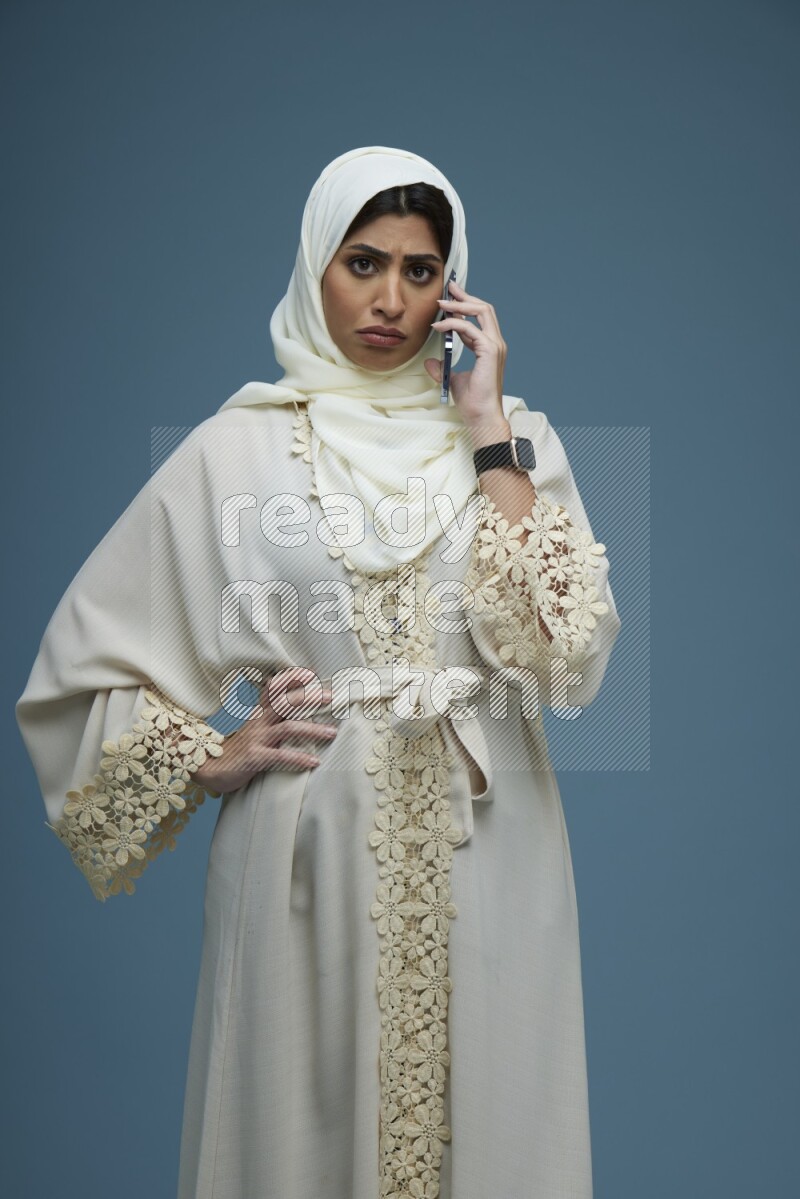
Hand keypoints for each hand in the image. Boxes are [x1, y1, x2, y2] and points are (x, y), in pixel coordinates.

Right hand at [193, 667, 337, 793]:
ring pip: (288, 728)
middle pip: (285, 702)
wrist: (209, 768)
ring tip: (332, 732)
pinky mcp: (255, 757)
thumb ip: (270, 720)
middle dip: (309, 697)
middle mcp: (258, 721)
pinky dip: (299, 758)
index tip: (311, 672)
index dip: (292, 678)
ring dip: (312, 729)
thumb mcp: (252, 728)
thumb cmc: (236, 749)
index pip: (274, 689)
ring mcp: (256, 738)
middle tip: (331, 696)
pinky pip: (280, 756)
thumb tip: (294, 713)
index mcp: (258, 713)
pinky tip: (315, 761)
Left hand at [424, 278, 508, 435]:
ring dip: (460, 304)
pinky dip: (453, 323)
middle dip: (465, 296)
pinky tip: (439, 326)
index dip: (465, 305)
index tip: (450, 298)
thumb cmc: (472, 402)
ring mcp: (495, 346)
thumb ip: (442, 367)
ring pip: (481, 311)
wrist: (481, 417)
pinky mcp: (490, 351)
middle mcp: (496, 343)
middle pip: (484, 308)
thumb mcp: (453, 379)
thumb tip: (430, 360)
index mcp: (490, 347)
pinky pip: (470, 329)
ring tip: (441, 302)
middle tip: (449, 287)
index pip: (480, 318)